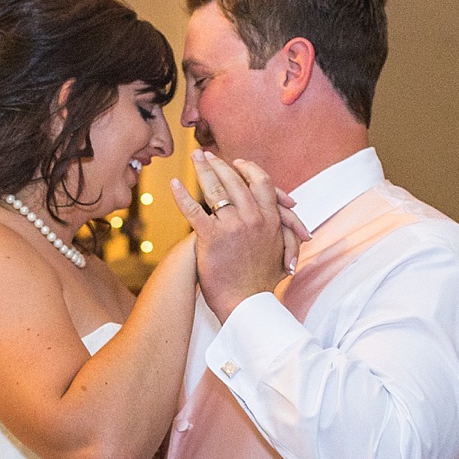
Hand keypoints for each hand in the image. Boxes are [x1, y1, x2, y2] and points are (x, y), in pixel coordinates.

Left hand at [168, 150, 310, 319]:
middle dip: (220, 164)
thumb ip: (282, 235)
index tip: (237, 163)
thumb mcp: (281, 254)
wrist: (248, 304)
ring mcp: (234, 227)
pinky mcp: (213, 238)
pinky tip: (173, 184)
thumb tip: (285, 225)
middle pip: (237, 181)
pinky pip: (195, 210)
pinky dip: (182, 195)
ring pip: (217, 189)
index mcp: (272, 220)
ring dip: (204, 170)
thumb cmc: (261, 283)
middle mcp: (255, 218)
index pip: (262, 183)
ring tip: (195, 158)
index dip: (249, 170)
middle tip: (206, 153)